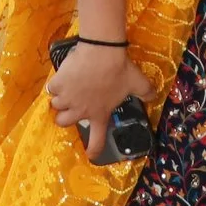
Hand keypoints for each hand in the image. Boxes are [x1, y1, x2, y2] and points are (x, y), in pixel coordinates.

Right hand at [47, 41, 154, 158]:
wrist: (102, 51)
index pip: (97, 139)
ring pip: (56, 105)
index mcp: (99, 113)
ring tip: (68, 89)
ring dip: (61, 99)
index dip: (94, 149)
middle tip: (71, 106)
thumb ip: (146, 92)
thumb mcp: (137, 82)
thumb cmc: (119, 69)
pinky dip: (57, 83)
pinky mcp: (58, 84)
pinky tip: (64, 76)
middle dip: (65, 116)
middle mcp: (80, 110)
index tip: (91, 154)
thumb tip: (154, 96)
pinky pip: (52, 88)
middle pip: (62, 123)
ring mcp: (67, 98)